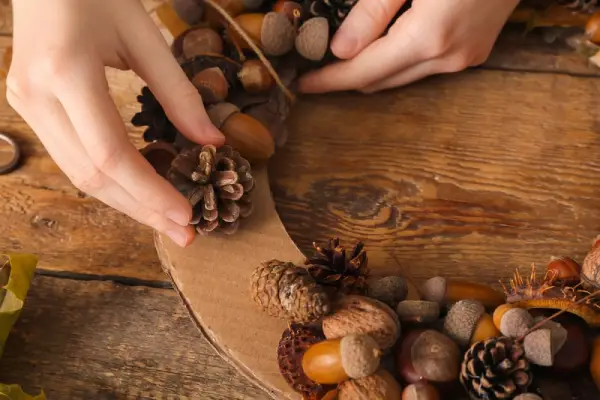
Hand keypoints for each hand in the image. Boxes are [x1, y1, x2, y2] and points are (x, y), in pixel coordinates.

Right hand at [7, 0, 223, 246]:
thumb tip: (213, 143)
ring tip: (167, 221)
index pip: (111, 154)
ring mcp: (25, 104)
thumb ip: (179, 93)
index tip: (187, 215)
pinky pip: (72, 156)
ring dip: (126, 201)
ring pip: (78, 173)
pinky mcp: (28, 106)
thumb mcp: (144, 36)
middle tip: (184, 234)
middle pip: (92, 175)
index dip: (151, 192)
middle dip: (142, 210)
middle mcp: (36, 96)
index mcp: (65, 72)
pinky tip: (140, 190)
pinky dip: (109, 179)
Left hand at [298, 0, 519, 93]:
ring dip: (371, 71)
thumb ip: (373, 10)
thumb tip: (341, 50)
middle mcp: (448, 57)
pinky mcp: (475, 51)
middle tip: (314, 69)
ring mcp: (466, 58)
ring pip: (402, 77)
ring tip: (343, 58)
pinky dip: (396, 61)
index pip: (363, 72)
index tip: (301, 84)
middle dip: (345, 79)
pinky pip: (423, 67)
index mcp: (429, 37)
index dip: (329, 80)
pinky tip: (382, 45)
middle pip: (381, 81)